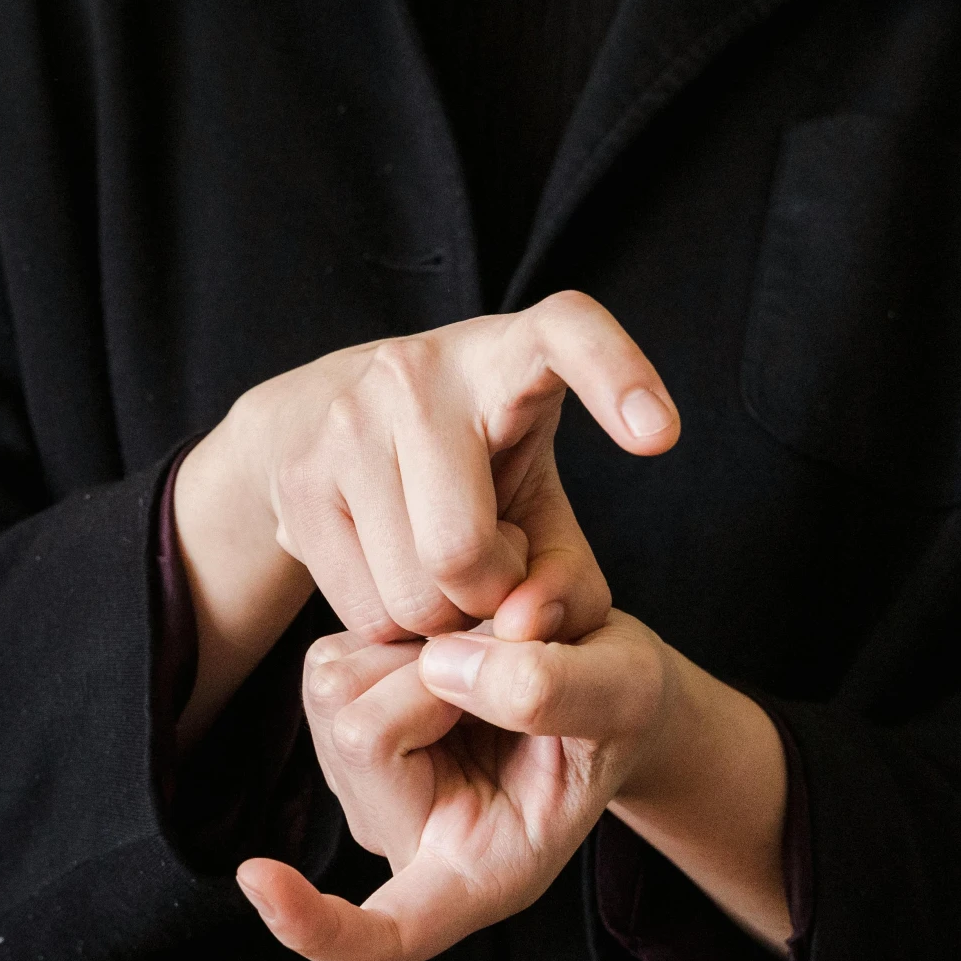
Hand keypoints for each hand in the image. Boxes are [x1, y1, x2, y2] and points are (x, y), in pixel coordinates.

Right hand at [171, 294, 679, 741]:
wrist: (306, 426)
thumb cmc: (461, 464)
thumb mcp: (531, 498)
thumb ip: (568, 569)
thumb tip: (528, 626)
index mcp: (502, 354)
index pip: (566, 333)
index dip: (616, 376)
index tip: (661, 437)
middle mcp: (417, 373)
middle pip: (465, 549)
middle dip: (490, 594)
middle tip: (492, 578)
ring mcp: (346, 422)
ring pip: (413, 593)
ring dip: (440, 617)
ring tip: (441, 575)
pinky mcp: (299, 480)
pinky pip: (364, 610)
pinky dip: (394, 627)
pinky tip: (394, 579)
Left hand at [237, 611, 685, 960]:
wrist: (600, 678)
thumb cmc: (620, 708)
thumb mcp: (630, 697)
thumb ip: (556, 691)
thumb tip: (443, 664)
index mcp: (476, 874)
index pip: (383, 940)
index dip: (316, 924)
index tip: (259, 881)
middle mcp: (402, 834)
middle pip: (362, 734)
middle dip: (435, 673)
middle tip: (510, 658)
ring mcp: (361, 778)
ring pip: (337, 684)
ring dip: (413, 645)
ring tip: (486, 656)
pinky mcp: (341, 711)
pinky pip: (334, 652)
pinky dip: (392, 630)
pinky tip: (449, 646)